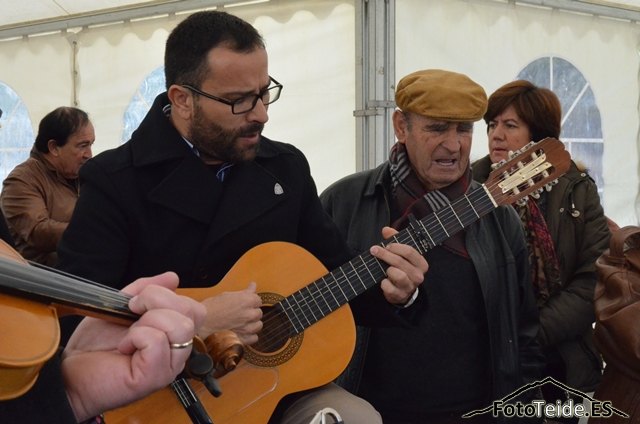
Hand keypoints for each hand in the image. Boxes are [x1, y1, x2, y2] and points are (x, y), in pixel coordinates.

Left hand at [61, 272, 205, 421]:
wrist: (69, 372)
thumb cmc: (94, 346)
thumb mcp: (120, 307)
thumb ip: (146, 291)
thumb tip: (172, 278)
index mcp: (172, 335)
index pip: (195, 309)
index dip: (168, 296)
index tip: (137, 301)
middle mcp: (177, 351)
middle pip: (193, 313)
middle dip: (158, 301)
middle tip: (131, 311)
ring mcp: (169, 366)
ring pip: (180, 327)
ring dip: (149, 321)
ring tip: (129, 333)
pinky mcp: (154, 377)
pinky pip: (158, 341)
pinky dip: (137, 336)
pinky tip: (124, 347)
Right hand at [199, 282, 262, 344]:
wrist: (202, 322)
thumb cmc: (212, 307)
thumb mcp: (228, 295)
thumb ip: (244, 292)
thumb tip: (253, 286)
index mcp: (247, 300)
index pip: (259, 300)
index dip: (252, 301)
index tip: (246, 303)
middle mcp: (250, 314)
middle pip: (259, 313)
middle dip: (252, 312)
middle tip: (241, 313)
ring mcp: (247, 327)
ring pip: (258, 325)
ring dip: (252, 324)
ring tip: (242, 323)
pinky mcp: (243, 338)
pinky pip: (254, 337)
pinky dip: (250, 336)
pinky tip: (243, 332)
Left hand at [370, 226, 427, 304]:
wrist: (403, 291)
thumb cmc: (402, 269)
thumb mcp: (402, 254)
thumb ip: (395, 240)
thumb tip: (386, 230)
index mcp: (421, 263)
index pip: (409, 251)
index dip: (395, 246)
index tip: (386, 245)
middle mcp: (418, 275)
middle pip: (400, 261)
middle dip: (385, 254)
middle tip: (375, 250)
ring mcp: (410, 286)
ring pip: (397, 275)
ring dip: (387, 270)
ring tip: (384, 269)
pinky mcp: (400, 295)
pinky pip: (388, 287)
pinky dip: (383, 283)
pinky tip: (383, 280)